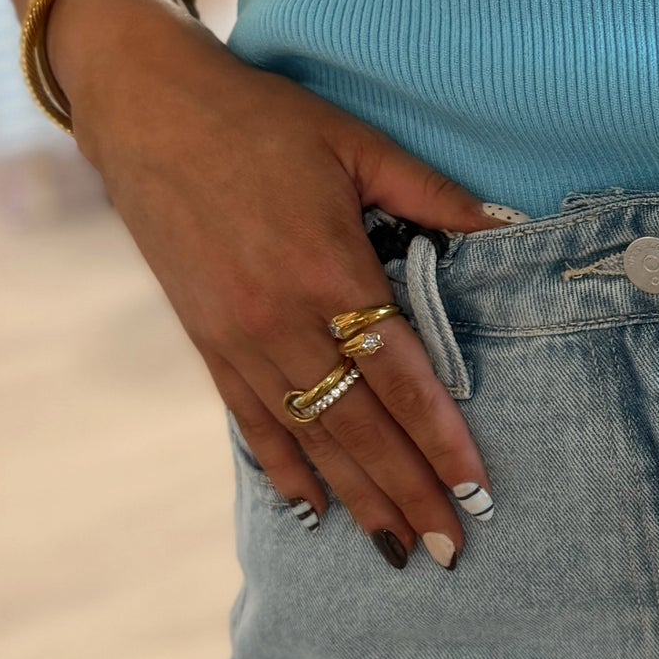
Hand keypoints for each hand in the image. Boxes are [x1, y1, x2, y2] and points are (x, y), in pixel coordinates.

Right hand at [51, 0, 502, 567]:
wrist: (147, 111)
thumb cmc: (262, 118)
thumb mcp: (357, 142)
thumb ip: (435, 196)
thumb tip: (510, 227)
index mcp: (326, 269)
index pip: (398, 375)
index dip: (440, 436)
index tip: (477, 487)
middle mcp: (278, 319)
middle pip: (356, 425)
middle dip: (407, 490)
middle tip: (450, 548)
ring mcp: (236, 337)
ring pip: (308, 436)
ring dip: (356, 496)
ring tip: (397, 548)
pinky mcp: (205, 341)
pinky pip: (251, 421)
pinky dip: (285, 468)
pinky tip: (313, 510)